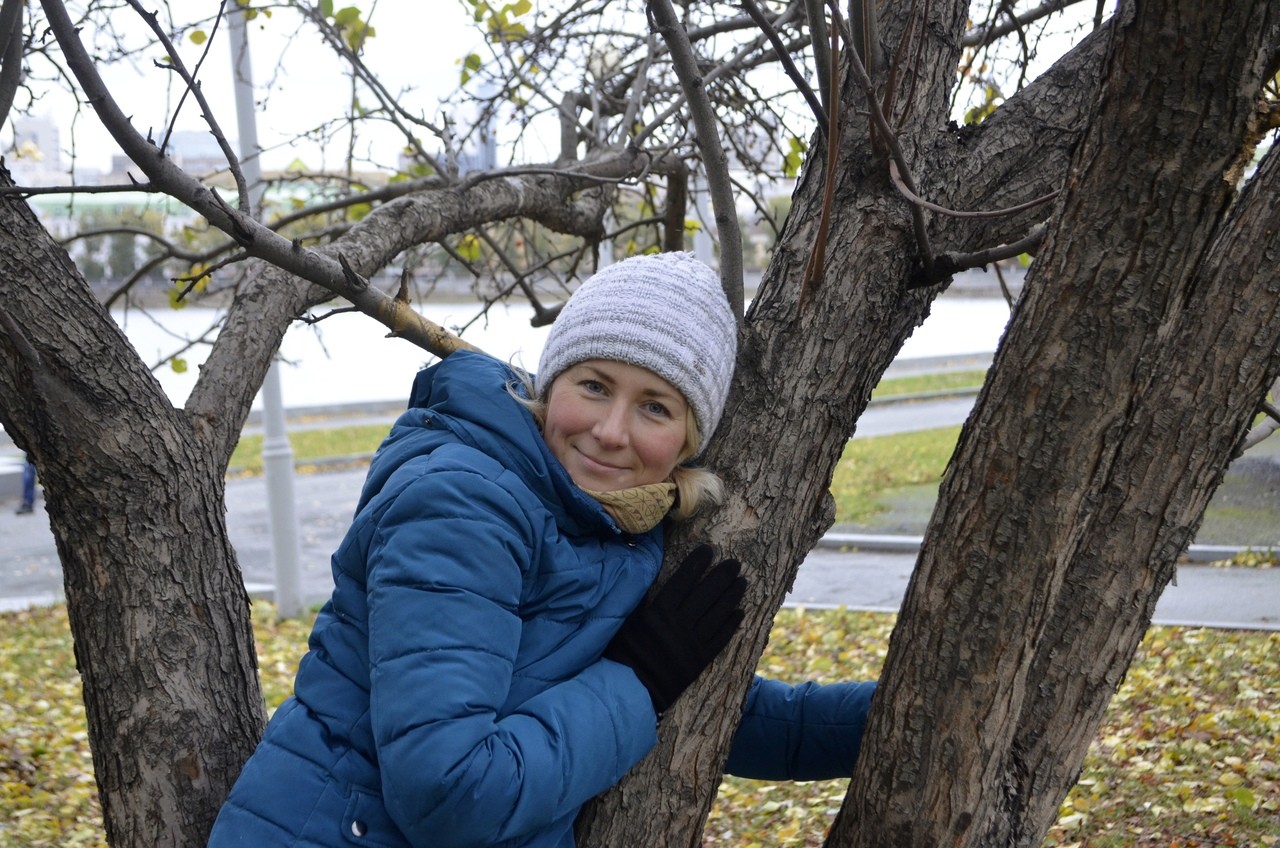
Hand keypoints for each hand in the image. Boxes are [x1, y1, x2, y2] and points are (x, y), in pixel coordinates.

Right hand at [604, 544, 746, 714]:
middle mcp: (679, 624)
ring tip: (742, 582)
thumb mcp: (626, 620)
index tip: (709, 550)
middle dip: (722, 576)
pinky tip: (740, 612)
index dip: (697, 564)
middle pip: (706, 595)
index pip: (683, 581)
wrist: (631, 690)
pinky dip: (730, 625)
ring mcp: (692, 643)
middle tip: (735, 563)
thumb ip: (641, 598)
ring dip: (731, 597)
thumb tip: (648, 573)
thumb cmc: (622, 653)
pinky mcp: (699, 660)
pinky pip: (720, 639)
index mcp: (659, 612)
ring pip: (717, 614)